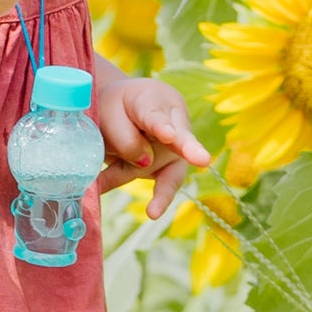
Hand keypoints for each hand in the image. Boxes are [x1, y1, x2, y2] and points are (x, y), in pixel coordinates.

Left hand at [91, 57, 206, 222]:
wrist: (123, 109)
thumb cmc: (117, 107)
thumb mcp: (109, 113)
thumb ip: (124, 136)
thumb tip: (144, 162)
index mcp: (153, 99)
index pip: (154, 114)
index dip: (160, 125)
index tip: (167, 134)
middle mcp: (173, 121)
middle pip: (178, 139)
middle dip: (190, 149)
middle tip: (202, 159)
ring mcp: (176, 147)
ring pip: (163, 168)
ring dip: (151, 186)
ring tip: (152, 211)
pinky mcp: (170, 168)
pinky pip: (166, 184)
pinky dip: (159, 199)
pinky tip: (153, 212)